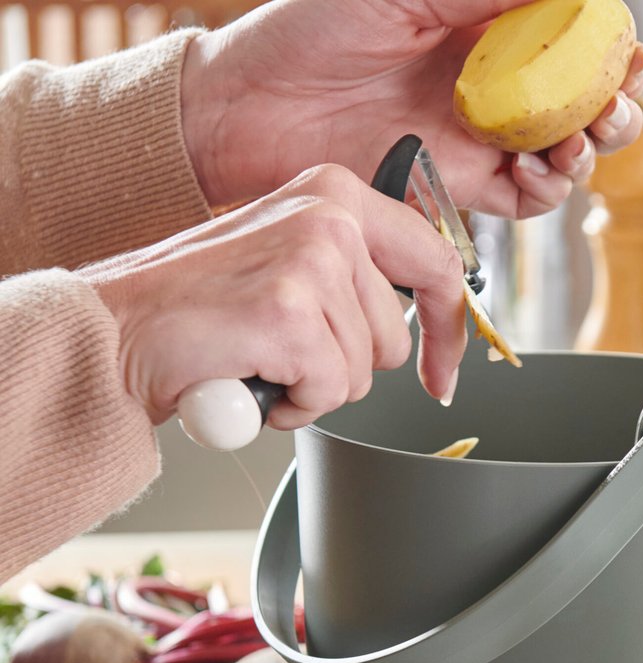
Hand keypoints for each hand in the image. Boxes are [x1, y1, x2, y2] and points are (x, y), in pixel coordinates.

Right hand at [80, 165, 466, 426]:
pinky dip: (293, 406)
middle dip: (347, 367)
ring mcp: (312, 262)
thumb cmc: (195, 308)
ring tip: (259, 358)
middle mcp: (330, 216)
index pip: (437, 262)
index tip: (443, 373)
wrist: (113, 332)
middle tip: (283, 351)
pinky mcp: (290, 315)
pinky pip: (330, 393)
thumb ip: (353, 273)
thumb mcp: (289, 261)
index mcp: (337, 194)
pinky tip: (251, 378)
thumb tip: (420, 319)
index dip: (447, 331)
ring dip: (315, 387)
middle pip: (394, 337)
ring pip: (364, 372)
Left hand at [181, 0, 642, 216]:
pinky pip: (526, 198)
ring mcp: (480, 137)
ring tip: (579, 141)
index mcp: (484, 26)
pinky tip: (541, 172)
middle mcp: (491, 83)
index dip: (609, 45)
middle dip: (614, 102)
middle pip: (583, 98)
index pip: (573, 36)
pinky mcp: (461, 187)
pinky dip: (548, 190)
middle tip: (613, 102)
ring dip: (589, 150)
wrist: (251, 111)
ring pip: (565, 152)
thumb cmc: (309, 32)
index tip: (626, 48)